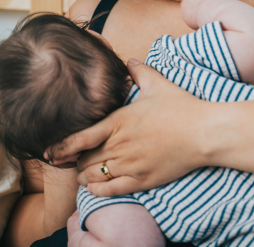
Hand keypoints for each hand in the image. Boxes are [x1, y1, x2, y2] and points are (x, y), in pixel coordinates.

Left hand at [47, 59, 210, 196]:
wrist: (204, 133)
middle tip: (74, 161)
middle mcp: (119, 145)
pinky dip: (97, 191)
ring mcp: (130, 165)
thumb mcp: (159, 84)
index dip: (60, 148)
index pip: (79, 139)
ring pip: (93, 177)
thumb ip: (140, 72)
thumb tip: (129, 62)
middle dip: (75, 162)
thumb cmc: (182, 107)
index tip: (49, 152)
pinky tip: (95, 188)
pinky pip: (110, 190)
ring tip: (84, 174)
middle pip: (83, 160)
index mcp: (118, 122)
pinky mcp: (142, 180)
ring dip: (84, 177)